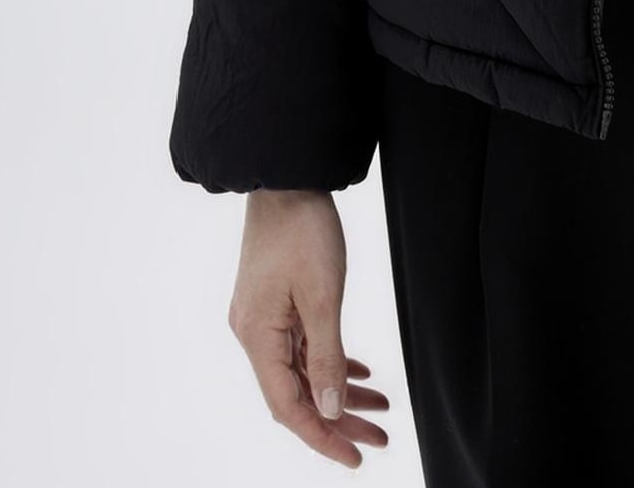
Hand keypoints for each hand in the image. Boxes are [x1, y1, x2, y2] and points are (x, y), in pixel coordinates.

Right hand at [229, 189, 390, 467]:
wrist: (286, 177)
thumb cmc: (302, 229)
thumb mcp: (323, 295)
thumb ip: (327, 355)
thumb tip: (329, 409)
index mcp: (257, 336)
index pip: (288, 406)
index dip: (321, 436)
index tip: (354, 456)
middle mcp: (254, 333)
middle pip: (297, 393)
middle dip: (338, 418)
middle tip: (378, 438)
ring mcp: (264, 318)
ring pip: (304, 370)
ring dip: (340, 390)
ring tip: (380, 406)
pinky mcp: (276, 302)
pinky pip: (303, 346)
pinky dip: (331, 361)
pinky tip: (359, 371)